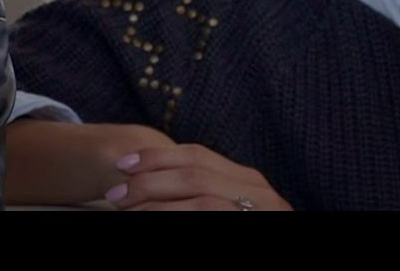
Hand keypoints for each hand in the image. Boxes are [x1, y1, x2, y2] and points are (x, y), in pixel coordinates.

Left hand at [105, 144, 292, 210]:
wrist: (285, 244)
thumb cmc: (244, 220)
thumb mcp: (226, 205)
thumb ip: (200, 194)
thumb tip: (146, 183)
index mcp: (248, 180)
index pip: (197, 156)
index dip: (158, 157)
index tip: (122, 165)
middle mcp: (259, 192)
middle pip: (196, 174)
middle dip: (149, 182)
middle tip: (114, 196)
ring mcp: (262, 211)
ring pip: (201, 201)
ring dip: (158, 206)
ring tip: (128, 212)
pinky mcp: (256, 224)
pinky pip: (211, 216)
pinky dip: (177, 218)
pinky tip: (155, 221)